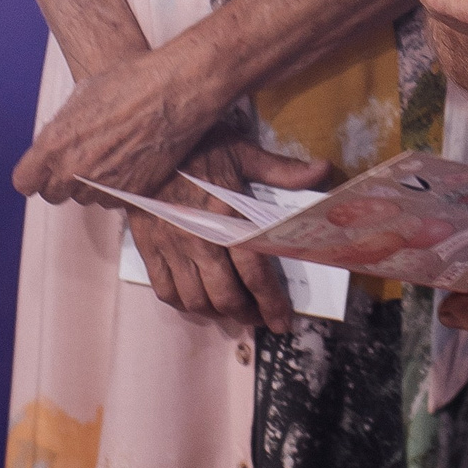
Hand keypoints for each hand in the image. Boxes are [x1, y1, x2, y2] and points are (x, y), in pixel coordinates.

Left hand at [15, 46, 210, 205]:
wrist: (176, 89)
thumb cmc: (132, 82)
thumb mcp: (83, 95)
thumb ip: (63, 127)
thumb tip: (61, 139)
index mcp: (55, 144)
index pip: (25, 181)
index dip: (35, 174)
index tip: (44, 170)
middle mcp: (74, 170)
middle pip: (53, 194)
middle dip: (63, 179)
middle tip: (84, 158)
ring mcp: (103, 185)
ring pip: (85, 198)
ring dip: (93, 184)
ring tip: (114, 154)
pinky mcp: (131, 194)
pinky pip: (114, 200)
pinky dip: (119, 187)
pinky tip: (131, 161)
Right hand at [125, 137, 332, 335]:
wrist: (144, 146)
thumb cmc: (199, 147)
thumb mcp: (244, 152)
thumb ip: (282, 170)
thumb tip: (323, 171)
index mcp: (227, 220)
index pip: (255, 273)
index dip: (271, 302)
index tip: (283, 321)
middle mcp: (200, 241)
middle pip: (225, 296)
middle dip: (246, 314)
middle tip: (260, 318)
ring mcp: (171, 249)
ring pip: (195, 300)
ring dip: (217, 313)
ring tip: (232, 311)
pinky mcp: (149, 250)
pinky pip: (165, 291)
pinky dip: (183, 304)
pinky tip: (197, 301)